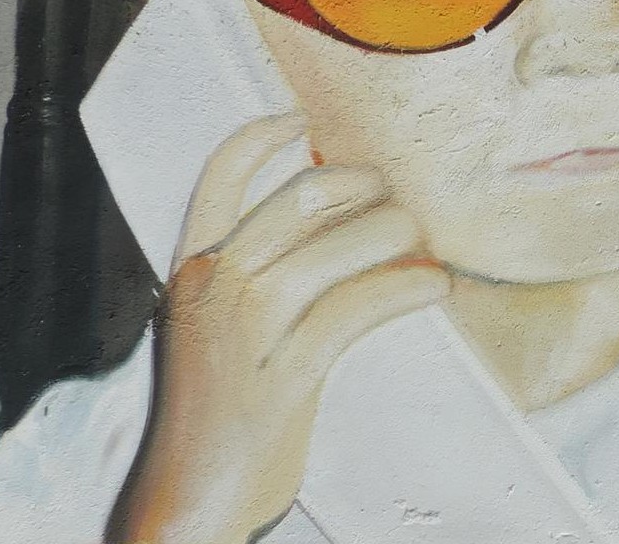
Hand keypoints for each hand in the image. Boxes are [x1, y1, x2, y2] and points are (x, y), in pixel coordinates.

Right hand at [108, 113, 450, 543]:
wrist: (185, 501)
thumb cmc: (213, 407)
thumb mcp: (212, 327)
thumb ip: (250, 274)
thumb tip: (331, 223)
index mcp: (191, 267)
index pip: (219, 175)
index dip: (261, 136)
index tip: (303, 118)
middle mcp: (213, 285)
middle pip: (301, 198)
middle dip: (361, 185)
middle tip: (394, 201)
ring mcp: (245, 329)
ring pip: (337, 248)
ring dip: (394, 236)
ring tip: (424, 247)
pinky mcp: (283, 376)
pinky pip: (357, 308)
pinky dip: (405, 288)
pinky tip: (433, 287)